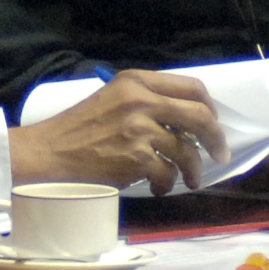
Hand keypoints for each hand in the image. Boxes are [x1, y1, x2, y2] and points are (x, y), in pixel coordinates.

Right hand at [13, 70, 224, 192]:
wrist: (49, 152)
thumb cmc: (79, 128)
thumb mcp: (113, 99)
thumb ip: (146, 100)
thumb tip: (187, 119)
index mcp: (137, 81)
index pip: (192, 87)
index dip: (210, 108)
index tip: (213, 124)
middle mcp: (141, 100)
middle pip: (199, 116)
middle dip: (215, 139)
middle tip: (219, 155)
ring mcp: (140, 129)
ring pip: (187, 150)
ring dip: (192, 170)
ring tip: (189, 180)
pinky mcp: (136, 157)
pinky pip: (168, 173)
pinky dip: (167, 184)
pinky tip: (158, 188)